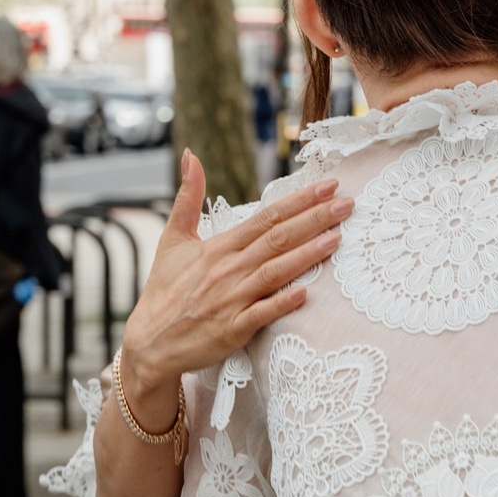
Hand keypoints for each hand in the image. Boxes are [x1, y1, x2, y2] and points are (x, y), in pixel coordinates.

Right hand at [117, 151, 351, 427]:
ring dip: (307, 255)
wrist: (150, 341)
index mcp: (219, 247)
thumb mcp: (173, 239)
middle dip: (314, 220)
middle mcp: (227, 270)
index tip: (328, 186)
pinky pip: (261, 315)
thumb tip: (191, 155)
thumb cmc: (165, 289)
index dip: (299, 201)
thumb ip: (187, 196)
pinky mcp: (231, 330)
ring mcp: (230, 300)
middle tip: (347, 204)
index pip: (266, 218)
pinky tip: (306, 293)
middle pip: (277, 239)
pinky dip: (282, 303)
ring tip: (337, 238)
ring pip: (274, 272)